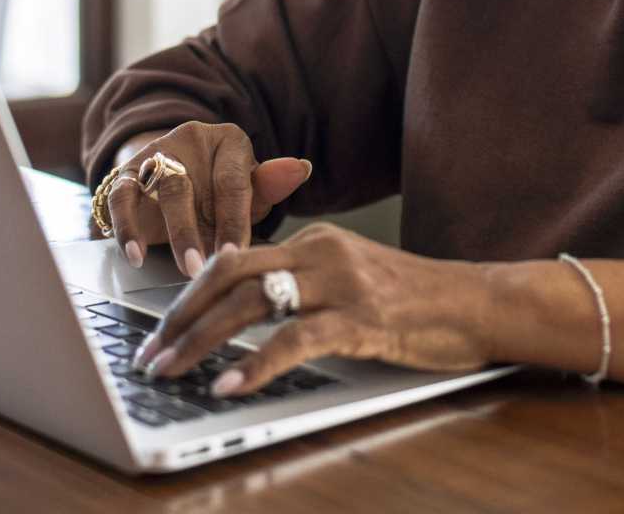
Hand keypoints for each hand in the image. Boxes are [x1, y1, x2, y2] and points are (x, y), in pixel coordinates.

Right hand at [106, 121, 311, 277]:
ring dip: (173, 233)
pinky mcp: (126, 172)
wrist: (176, 171)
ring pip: (161, 188)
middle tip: (206, 268)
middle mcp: (191, 140)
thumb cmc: (221, 188)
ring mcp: (157, 154)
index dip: (235, 221)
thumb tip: (301, 168)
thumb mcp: (248, 189)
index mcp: (229, 141)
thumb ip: (269, 186)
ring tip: (184, 267)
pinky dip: (126, 228)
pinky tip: (135, 256)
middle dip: (199, 231)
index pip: (233, 182)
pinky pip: (121, 196)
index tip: (236, 256)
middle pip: (193, 184)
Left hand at [135, 223, 494, 395]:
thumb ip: (304, 285)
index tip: (159, 329)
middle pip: (231, 274)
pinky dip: (258, 363)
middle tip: (149, 354)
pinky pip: (297, 339)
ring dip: (202, 341)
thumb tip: (244, 311)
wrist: (475, 302)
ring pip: (253, 304)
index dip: (190, 294)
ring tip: (172, 371)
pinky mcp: (363, 317)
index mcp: (316, 241)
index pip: (235, 259)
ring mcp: (343, 283)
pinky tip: (231, 383)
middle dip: (181, 316)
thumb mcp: (351, 278)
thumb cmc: (413, 300)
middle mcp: (322, 252)